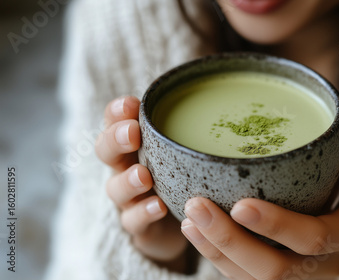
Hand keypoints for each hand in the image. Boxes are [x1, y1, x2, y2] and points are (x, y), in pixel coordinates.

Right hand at [95, 96, 187, 270]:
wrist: (179, 225)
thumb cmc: (183, 176)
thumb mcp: (188, 150)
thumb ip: (195, 131)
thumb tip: (226, 102)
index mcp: (134, 145)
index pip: (115, 122)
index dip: (117, 112)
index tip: (130, 104)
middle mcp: (125, 168)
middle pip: (107, 151)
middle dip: (115, 140)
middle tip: (132, 134)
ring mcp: (128, 199)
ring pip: (116, 188)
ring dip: (129, 181)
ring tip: (144, 176)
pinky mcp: (138, 226)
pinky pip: (134, 220)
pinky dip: (144, 213)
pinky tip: (158, 206)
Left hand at [180, 92, 338, 278]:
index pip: (314, 238)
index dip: (277, 226)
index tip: (240, 204)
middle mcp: (322, 267)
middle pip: (275, 269)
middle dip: (231, 240)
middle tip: (197, 204)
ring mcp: (297, 279)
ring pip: (253, 279)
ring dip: (216, 249)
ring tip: (189, 216)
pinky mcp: (275, 279)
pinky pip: (242, 278)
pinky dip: (215, 256)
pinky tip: (194, 230)